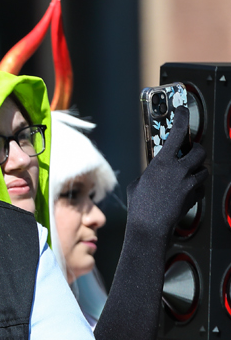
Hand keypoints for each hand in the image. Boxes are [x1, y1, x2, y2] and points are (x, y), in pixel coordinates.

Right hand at [129, 108, 207, 240]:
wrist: (149, 227)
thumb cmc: (140, 207)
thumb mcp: (138, 183)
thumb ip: (151, 172)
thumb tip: (156, 170)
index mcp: (162, 164)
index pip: (177, 133)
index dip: (181, 119)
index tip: (182, 112)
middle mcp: (179, 171)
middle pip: (199, 151)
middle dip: (197, 150)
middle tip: (191, 151)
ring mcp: (189, 184)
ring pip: (203, 170)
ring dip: (196, 170)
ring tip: (186, 176)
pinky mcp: (194, 196)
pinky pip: (200, 187)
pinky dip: (195, 188)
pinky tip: (185, 192)